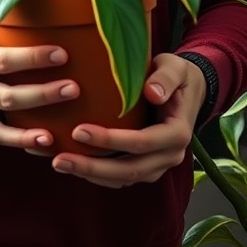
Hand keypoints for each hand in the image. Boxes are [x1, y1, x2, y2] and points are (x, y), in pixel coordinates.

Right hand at [0, 0, 79, 150]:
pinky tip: (48, 144)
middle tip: (75, 86)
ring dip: (32, 131)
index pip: (0, 59)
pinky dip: (21, 144)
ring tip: (62, 128)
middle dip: (42, 94)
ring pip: (1, 126)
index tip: (61, 53)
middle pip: (6, 95)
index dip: (31, 59)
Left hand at [50, 52, 206, 187]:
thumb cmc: (177, 75)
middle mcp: (170, 155)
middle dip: (93, 167)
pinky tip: (72, 163)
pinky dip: (96, 175)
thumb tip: (152, 93)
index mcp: (177, 133)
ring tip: (59, 163)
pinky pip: (120, 178)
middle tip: (60, 159)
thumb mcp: (175, 68)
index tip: (79, 130)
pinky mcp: (145, 167)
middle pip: (130, 170)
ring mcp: (158, 165)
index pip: (142, 142)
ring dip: (90, 175)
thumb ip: (165, 78)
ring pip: (123, 179)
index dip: (110, 140)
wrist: (187, 90)